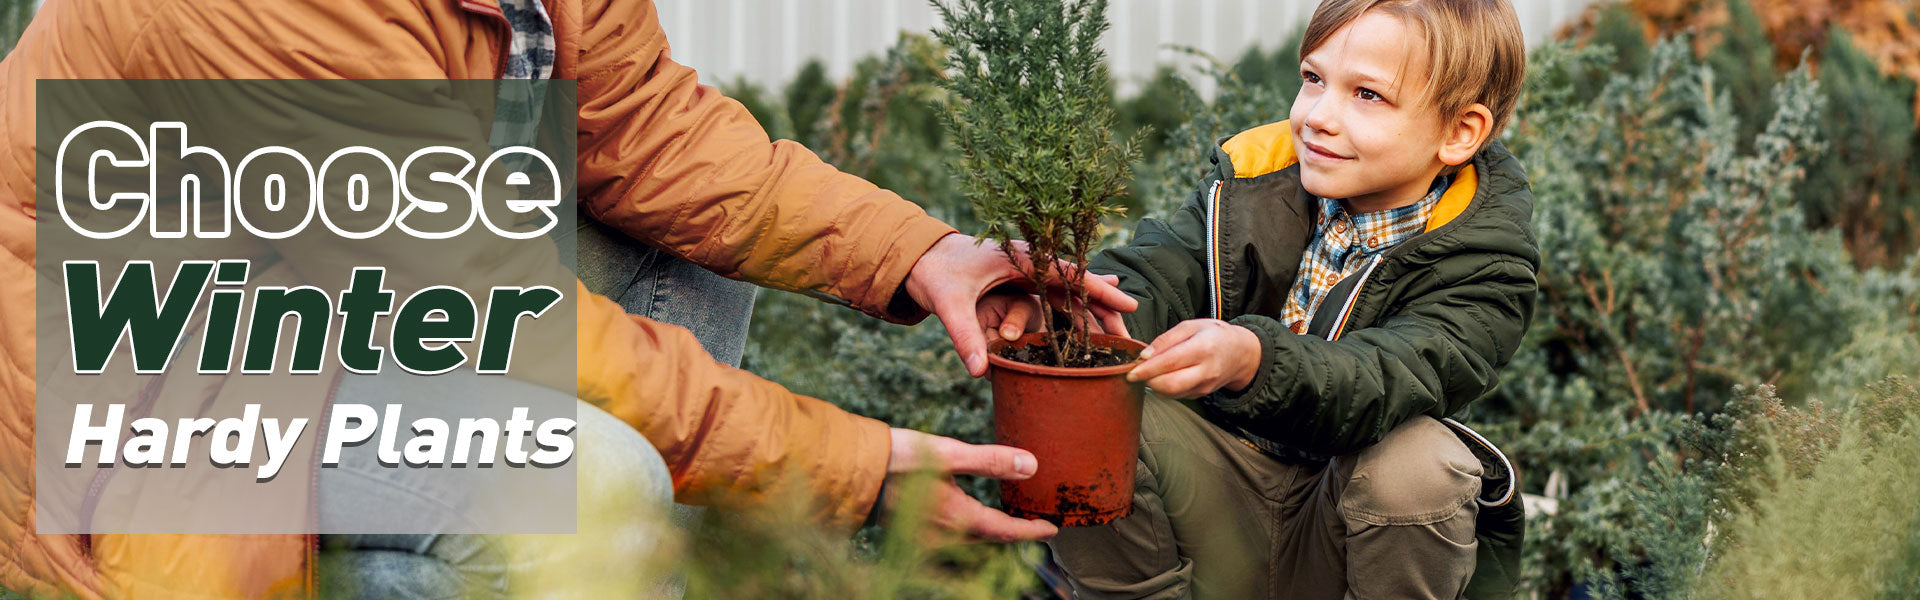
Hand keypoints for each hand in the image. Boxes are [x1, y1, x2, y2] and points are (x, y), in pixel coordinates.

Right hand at [882, 428, 1058, 542]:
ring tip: (1006, 519)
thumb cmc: (897, 458)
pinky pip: (950, 538)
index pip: (1006, 531)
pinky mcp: (911, 534)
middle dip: (1013, 532)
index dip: (1031, 531)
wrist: (849, 472)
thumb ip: (990, 460)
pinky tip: (967, 515)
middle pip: (989, 539)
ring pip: (970, 541)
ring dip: (990, 532)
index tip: (1051, 528)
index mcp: (958, 517)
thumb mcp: (948, 453)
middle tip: (1034, 523)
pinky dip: (967, 530)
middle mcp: (945, 536)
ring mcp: (926, 538)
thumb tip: (1031, 466)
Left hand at [905, 233, 1136, 376]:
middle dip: (1105, 308)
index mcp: (1021, 257)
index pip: (1071, 274)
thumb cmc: (935, 274)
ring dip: (1091, 314)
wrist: (918, 258)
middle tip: (1129, 335)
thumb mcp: (949, 305)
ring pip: (1069, 294)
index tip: (1129, 305)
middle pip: (1077, 285)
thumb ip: (965, 336)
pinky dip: (1073, 313)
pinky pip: (1054, 298)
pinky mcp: (1020, 283)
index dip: (1101, 290)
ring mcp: (1027, 272)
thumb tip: (979, 372)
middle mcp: (1030, 262)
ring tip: (1116, 339)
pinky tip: (1089, 333)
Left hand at [1125, 319, 1262, 398]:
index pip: (1171, 362)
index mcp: (1203, 348)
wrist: (1240, 353)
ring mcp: (1204, 386)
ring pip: (1171, 393)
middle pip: (1170, 384)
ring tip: (1149, 372)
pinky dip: (1164, 388)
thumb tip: (1145, 355)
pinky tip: (1162, 376)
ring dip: (1154, 385)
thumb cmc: (1214, 335)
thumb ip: (1167, 339)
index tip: (1130, 370)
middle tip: (1135, 372)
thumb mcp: (1191, 326)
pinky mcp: (1201, 394)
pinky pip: (1176, 395)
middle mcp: (1206, 370)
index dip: (1148, 369)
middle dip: (1147, 381)